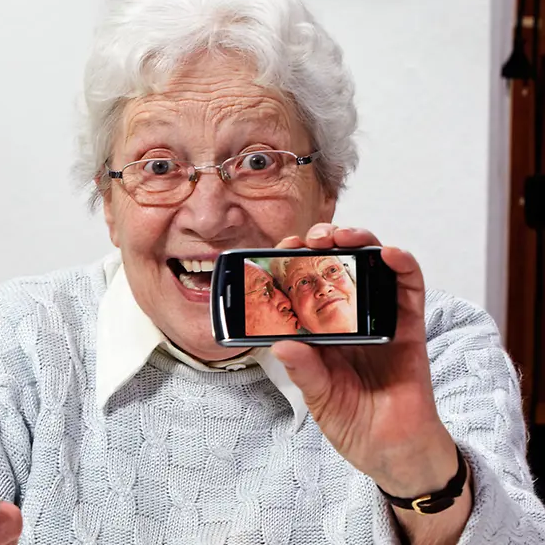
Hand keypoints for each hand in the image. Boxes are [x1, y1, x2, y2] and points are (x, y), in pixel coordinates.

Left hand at [272, 224, 458, 497]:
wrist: (394, 454)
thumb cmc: (355, 425)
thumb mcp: (320, 400)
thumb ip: (305, 372)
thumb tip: (281, 344)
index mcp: (321, 332)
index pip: (305, 286)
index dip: (294, 264)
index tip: (280, 250)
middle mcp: (350, 319)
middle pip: (338, 267)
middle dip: (324, 244)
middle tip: (310, 239)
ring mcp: (381, 320)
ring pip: (373, 267)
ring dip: (360, 243)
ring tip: (343, 237)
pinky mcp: (411, 328)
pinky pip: (410, 290)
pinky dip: (402, 266)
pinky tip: (388, 255)